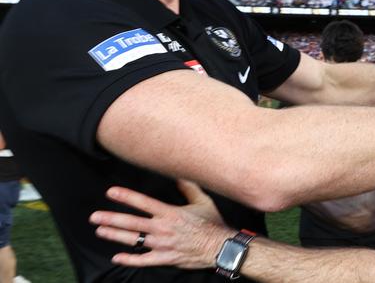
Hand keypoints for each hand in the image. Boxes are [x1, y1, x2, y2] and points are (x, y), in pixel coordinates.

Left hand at [89, 183, 231, 268]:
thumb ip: (189, 188)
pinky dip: (129, 259)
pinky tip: (117, 257)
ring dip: (115, 236)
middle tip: (95, 217)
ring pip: (134, 240)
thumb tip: (179, 174)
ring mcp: (163, 245)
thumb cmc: (212, 223)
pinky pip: (144, 260)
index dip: (126, 197)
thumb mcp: (203, 201)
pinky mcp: (165, 258)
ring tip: (101, 231)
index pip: (143, 203)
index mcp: (170, 213)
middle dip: (111, 219)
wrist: (219, 247)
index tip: (111, 192)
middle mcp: (163, 228)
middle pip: (132, 223)